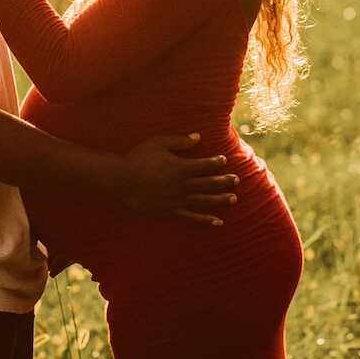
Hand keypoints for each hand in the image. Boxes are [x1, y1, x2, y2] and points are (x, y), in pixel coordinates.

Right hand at [120, 133, 239, 226]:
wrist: (121, 180)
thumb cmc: (138, 158)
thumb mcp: (158, 143)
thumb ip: (179, 141)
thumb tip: (197, 137)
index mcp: (181, 167)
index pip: (205, 165)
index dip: (216, 162)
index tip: (224, 160)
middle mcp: (183, 184)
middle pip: (209, 183)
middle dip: (224, 181)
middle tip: (237, 180)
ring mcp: (178, 199)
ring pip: (204, 200)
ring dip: (220, 199)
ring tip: (233, 199)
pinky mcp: (171, 211)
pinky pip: (191, 217)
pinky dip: (205, 220)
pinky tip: (217, 221)